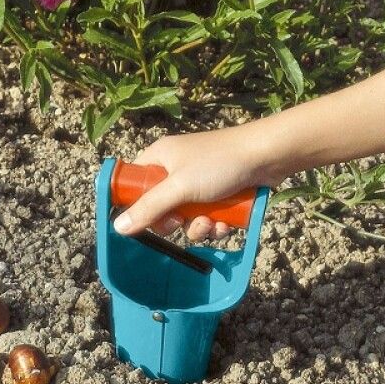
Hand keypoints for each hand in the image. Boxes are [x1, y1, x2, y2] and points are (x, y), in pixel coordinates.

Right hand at [112, 128, 275, 241]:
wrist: (267, 156)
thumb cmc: (220, 163)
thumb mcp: (180, 187)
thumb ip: (149, 208)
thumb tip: (117, 226)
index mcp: (161, 157)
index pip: (135, 182)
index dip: (136, 203)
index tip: (143, 220)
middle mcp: (177, 168)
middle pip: (161, 206)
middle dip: (173, 221)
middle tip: (181, 221)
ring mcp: (200, 182)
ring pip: (187, 217)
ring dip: (198, 227)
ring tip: (211, 223)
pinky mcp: (220, 194)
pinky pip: (208, 217)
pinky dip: (215, 224)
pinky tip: (226, 224)